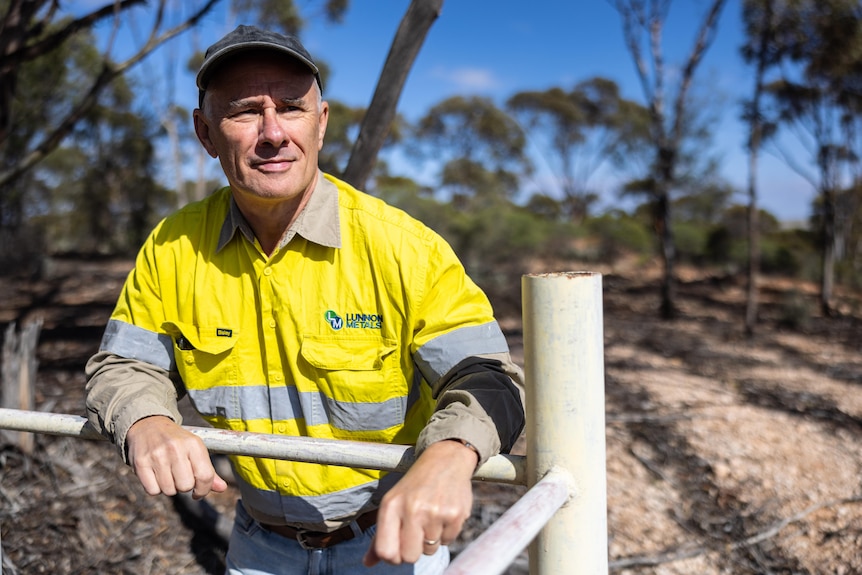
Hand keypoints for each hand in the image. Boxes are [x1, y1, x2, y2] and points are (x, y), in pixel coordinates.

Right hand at [125, 415, 227, 498]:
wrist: (148, 426)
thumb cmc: (177, 442)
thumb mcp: (196, 450)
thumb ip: (209, 471)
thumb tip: (223, 488)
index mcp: (194, 444)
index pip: (205, 476)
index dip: (203, 490)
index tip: (197, 492)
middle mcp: (176, 448)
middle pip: (186, 486)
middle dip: (184, 486)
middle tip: (179, 476)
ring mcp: (157, 455)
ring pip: (169, 490)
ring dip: (169, 487)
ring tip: (168, 474)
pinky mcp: (141, 463)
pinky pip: (152, 490)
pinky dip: (155, 488)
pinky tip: (156, 476)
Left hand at [363, 439, 478, 565]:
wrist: (445, 460)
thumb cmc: (414, 486)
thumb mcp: (392, 503)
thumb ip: (380, 535)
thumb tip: (368, 563)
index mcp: (391, 506)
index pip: (385, 551)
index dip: (392, 557)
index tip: (398, 548)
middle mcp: (411, 509)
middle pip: (409, 557)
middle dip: (413, 550)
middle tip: (417, 532)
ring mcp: (434, 513)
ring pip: (430, 550)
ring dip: (431, 539)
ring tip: (431, 517)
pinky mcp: (455, 515)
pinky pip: (448, 542)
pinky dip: (446, 533)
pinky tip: (443, 514)